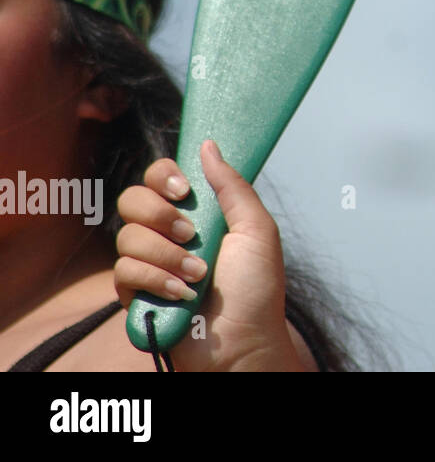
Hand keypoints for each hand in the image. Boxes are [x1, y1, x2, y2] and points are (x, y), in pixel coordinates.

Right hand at [114, 139, 304, 370]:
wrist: (244, 343)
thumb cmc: (257, 290)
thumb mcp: (257, 230)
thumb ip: (233, 186)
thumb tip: (208, 146)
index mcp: (197, 212)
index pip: (159, 177)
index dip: (162, 176)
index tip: (184, 190)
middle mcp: (168, 233)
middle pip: (131, 199)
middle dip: (160, 215)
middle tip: (191, 234)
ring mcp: (150, 264)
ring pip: (126, 237)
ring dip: (167, 255)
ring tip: (197, 275)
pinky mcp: (135, 295)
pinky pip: (122, 272)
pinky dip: (155, 281)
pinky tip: (181, 294)